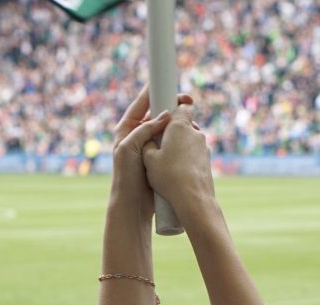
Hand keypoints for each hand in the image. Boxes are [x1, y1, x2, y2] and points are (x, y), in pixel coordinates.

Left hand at [110, 87, 193, 215]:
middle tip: (188, 102)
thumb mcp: (130, 148)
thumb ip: (144, 129)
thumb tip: (164, 115)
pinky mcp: (160, 157)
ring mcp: (150, 146)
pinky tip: (191, 136)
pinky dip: (181, 138)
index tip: (169, 84)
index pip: (142, 104)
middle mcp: (138, 134)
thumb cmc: (126, 177)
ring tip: (192, 122)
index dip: (155, 92)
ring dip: (179, 123)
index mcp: (127, 128)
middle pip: (158, 113)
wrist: (132, 205)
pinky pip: (172, 142)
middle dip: (173, 107)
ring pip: (167, 128)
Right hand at [142, 104, 214, 219]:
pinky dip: (188, 158)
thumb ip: (148, 142)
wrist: (193, 198)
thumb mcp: (149, 158)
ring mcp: (204, 147)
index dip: (175, 107)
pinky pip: (195, 154)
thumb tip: (149, 138)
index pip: (183, 106)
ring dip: (181, 145)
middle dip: (175, 129)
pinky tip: (179, 170)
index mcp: (180, 126)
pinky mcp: (208, 161)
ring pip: (191, 140)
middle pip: (186, 123)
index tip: (167, 112)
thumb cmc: (168, 176)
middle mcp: (195, 133)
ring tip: (169, 159)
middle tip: (162, 140)